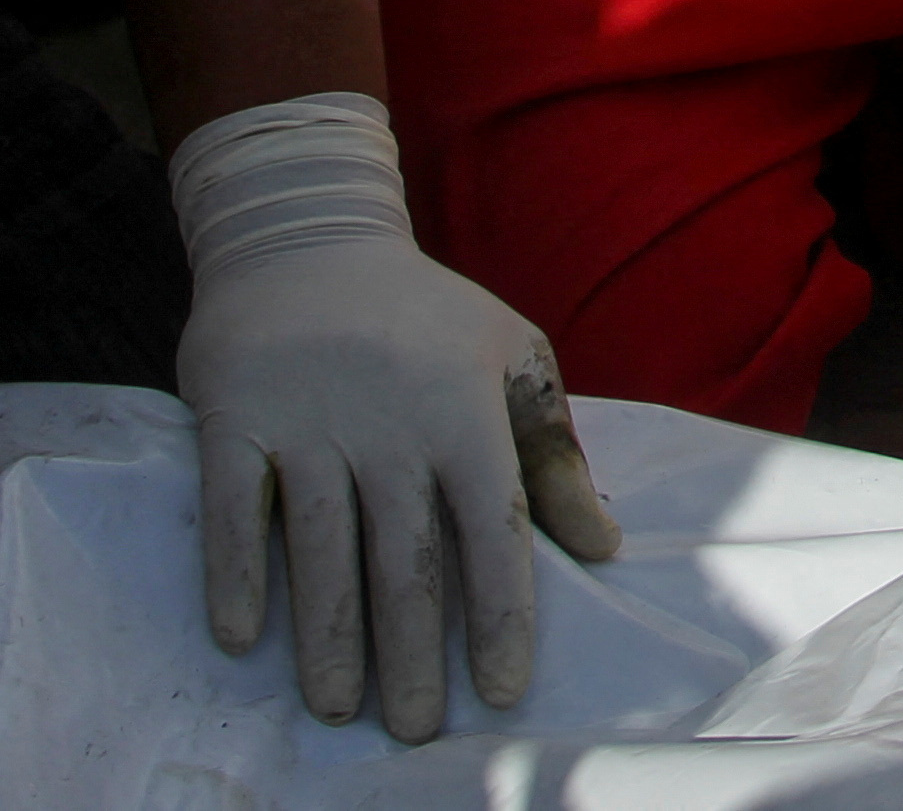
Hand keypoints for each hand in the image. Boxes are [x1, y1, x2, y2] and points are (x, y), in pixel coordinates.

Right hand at [169, 95, 619, 739]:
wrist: (307, 240)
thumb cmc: (427, 317)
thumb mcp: (513, 360)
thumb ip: (554, 455)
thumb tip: (603, 544)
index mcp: (465, 413)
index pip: (492, 530)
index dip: (499, 612)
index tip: (502, 687)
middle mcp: (389, 425)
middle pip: (403, 558)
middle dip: (412, 652)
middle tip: (416, 729)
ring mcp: (308, 424)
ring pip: (320, 549)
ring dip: (327, 635)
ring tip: (340, 707)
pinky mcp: (234, 421)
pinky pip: (231, 511)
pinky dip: (235, 573)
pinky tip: (243, 638)